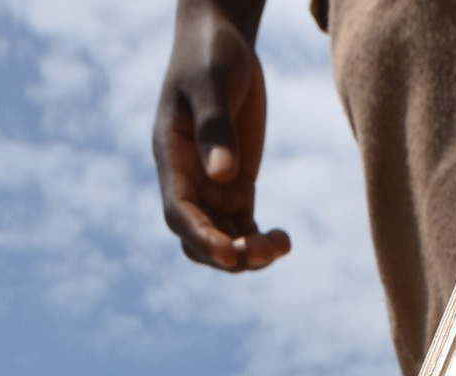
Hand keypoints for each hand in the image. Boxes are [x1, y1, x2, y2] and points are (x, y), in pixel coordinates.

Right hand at [154, 0, 291, 271]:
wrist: (222, 40)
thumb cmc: (209, 55)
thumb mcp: (212, 85)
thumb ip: (215, 128)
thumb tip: (223, 176)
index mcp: (171, 159)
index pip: (179, 213)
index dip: (201, 238)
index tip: (230, 254)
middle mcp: (187, 180)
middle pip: (198, 237)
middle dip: (227, 254)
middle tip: (264, 253)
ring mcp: (211, 185)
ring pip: (223, 238)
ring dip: (248, 253)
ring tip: (281, 245)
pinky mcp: (236, 185)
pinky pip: (244, 227)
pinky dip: (261, 240)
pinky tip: (284, 241)